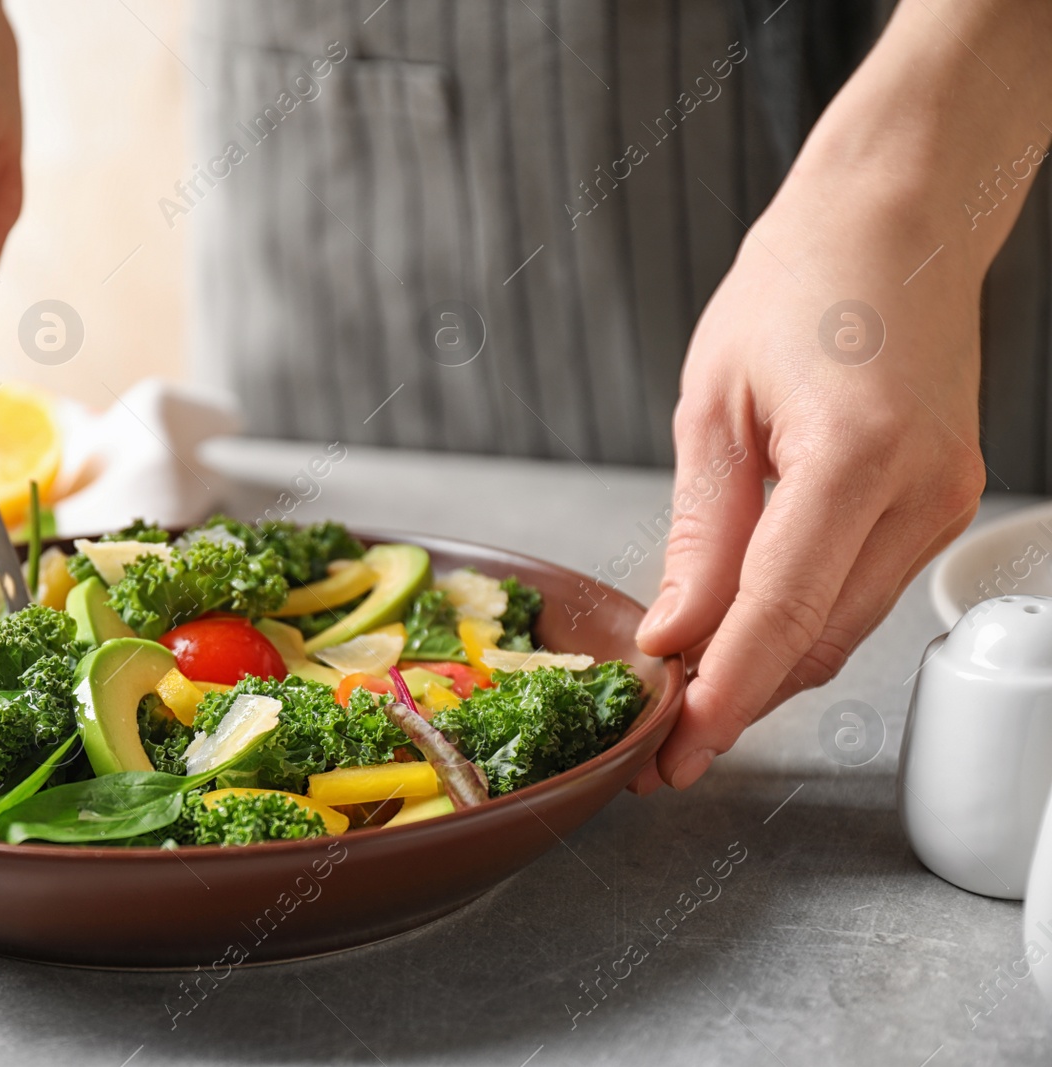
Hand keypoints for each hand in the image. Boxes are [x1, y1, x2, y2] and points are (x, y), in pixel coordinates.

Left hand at [630, 164, 986, 791]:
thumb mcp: (714, 406)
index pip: (780, 614)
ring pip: (842, 628)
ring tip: (686, 693)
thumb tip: (675, 635)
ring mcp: (945, 502)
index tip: (673, 753)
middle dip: (737, 700)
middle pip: (817, 640)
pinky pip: (861, 591)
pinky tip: (743, 631)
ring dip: (767, 668)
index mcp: (857, 456)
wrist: (896, 219)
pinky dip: (800, 621)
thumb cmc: (797, 286)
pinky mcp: (943, 502)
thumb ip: (700, 535)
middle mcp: (921, 492)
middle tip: (661, 747)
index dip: (723, 697)